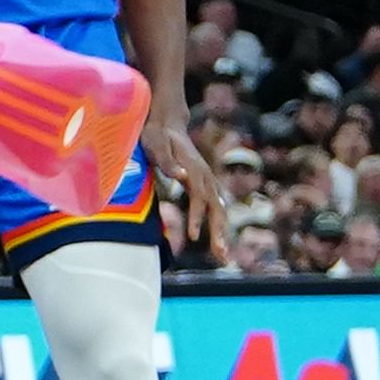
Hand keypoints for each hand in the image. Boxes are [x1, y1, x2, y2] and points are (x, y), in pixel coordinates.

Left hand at [147, 101, 222, 264]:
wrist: (165, 122)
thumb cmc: (156, 136)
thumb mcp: (155, 145)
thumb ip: (167, 162)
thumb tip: (181, 176)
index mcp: (195, 170)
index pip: (199, 198)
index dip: (198, 217)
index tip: (194, 237)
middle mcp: (205, 177)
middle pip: (217, 208)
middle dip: (219, 233)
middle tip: (222, 256)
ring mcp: (207, 181)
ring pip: (219, 211)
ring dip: (222, 234)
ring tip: (223, 257)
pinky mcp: (204, 185)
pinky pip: (214, 209)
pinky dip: (218, 226)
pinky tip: (219, 242)